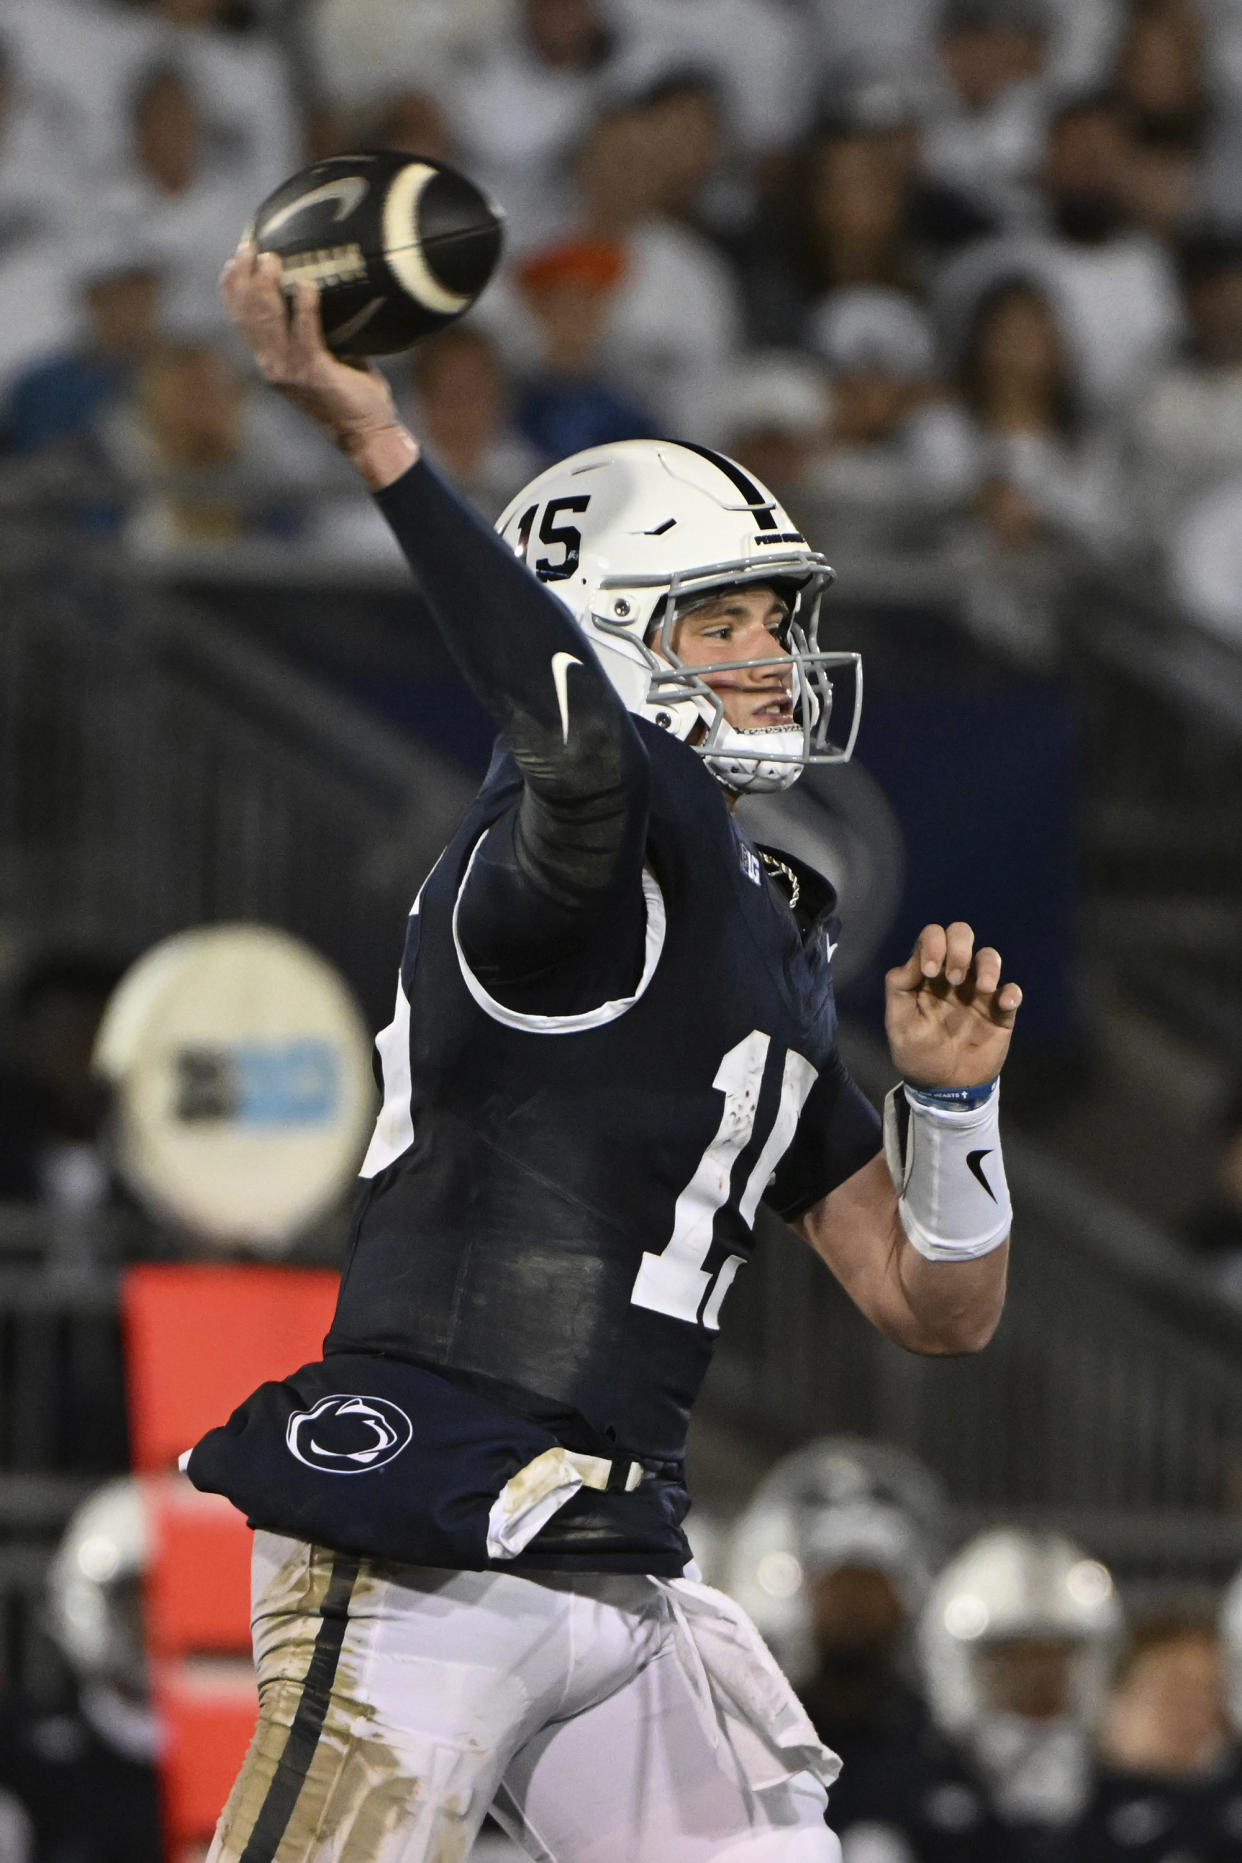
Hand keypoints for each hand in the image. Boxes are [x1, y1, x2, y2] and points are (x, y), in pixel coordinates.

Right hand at [219, 242, 415, 483]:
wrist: (367, 433)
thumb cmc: (352, 394)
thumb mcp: (324, 357)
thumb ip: (316, 329)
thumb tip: (324, 289)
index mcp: (270, 360)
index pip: (240, 319)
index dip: (232, 287)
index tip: (235, 258)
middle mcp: (272, 365)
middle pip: (247, 314)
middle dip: (245, 277)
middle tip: (252, 247)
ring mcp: (290, 370)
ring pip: (268, 320)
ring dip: (268, 286)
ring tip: (273, 258)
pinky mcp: (313, 373)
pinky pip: (304, 333)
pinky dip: (305, 307)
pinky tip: (308, 285)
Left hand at [885, 922, 1021, 1089]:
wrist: (945, 1087)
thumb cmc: (918, 1053)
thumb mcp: (899, 1024)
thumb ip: (900, 988)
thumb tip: (914, 960)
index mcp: (927, 975)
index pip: (932, 937)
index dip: (933, 944)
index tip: (932, 972)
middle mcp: (954, 976)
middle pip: (962, 934)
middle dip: (959, 947)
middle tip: (953, 978)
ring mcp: (978, 992)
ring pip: (990, 956)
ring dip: (987, 965)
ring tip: (981, 989)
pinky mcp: (1000, 1012)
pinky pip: (1012, 991)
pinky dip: (1011, 992)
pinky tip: (1003, 1004)